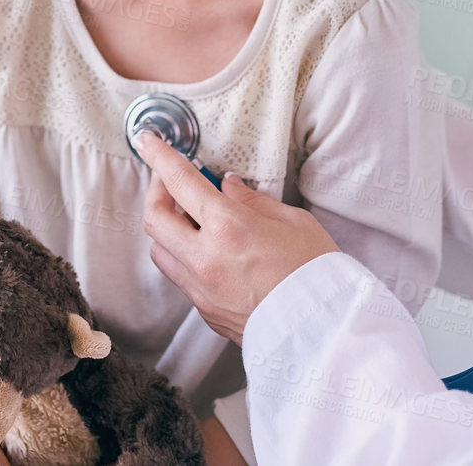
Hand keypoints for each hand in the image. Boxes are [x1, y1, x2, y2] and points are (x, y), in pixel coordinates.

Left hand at [136, 132, 339, 344]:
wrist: (325, 331)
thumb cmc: (317, 274)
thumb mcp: (293, 221)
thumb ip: (253, 201)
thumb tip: (227, 186)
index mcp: (228, 228)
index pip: (180, 181)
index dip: (158, 156)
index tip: (147, 141)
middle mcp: (205, 258)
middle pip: (154, 217)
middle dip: (156, 190)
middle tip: (170, 179)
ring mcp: (201, 288)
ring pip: (160, 250)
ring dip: (166, 227)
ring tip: (188, 216)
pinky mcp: (205, 311)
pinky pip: (180, 277)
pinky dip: (185, 256)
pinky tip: (206, 250)